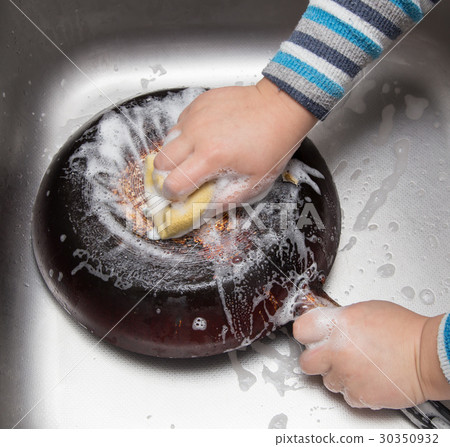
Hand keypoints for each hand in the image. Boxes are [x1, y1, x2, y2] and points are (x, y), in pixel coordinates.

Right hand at [153, 78, 317, 203]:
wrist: (279, 108)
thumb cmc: (271, 143)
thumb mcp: (255, 182)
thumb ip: (225, 200)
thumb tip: (204, 210)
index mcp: (211, 157)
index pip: (173, 183)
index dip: (172, 194)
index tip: (178, 195)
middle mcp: (198, 135)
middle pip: (160, 162)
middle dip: (167, 174)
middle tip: (182, 177)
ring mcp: (196, 117)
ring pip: (167, 141)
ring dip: (174, 154)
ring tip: (193, 156)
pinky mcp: (198, 103)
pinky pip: (179, 123)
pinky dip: (185, 134)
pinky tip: (202, 138)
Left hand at [293, 301, 449, 408]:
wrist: (428, 355)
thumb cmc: (403, 330)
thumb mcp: (365, 310)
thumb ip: (340, 318)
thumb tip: (327, 325)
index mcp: (338, 325)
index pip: (301, 329)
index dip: (306, 333)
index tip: (310, 335)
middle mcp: (338, 350)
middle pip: (306, 361)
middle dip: (315, 359)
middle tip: (327, 356)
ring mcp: (347, 374)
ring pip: (326, 381)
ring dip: (337, 375)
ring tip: (356, 366)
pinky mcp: (359, 395)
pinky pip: (346, 395)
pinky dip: (354, 389)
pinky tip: (366, 377)